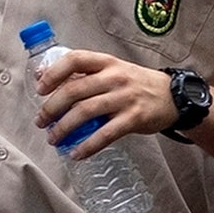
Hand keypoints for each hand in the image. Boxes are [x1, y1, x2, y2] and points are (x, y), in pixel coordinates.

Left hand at [35, 47, 175, 154]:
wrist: (173, 96)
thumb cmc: (136, 84)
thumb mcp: (113, 70)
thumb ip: (86, 75)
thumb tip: (47, 79)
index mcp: (107, 62)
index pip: (75, 59)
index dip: (53, 73)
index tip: (40, 89)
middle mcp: (115, 77)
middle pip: (74, 91)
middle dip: (52, 108)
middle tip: (41, 121)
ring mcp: (125, 98)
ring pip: (85, 112)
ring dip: (64, 128)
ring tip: (54, 138)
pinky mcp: (134, 119)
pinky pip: (105, 134)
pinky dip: (87, 146)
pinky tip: (76, 153)